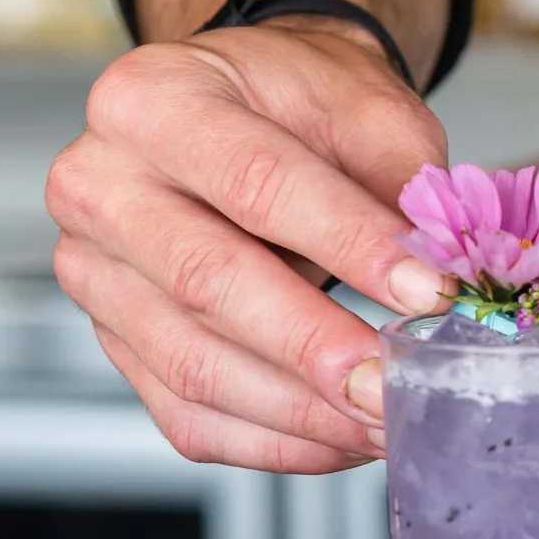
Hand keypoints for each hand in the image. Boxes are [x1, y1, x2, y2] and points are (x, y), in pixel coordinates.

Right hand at [47, 21, 453, 471]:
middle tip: (398, 383)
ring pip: (194, 365)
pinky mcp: (113, 338)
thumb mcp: (364, 102)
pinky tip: (341, 437)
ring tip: (386, 419)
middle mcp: (99, 183)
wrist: (252, 109)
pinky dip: (272, 441)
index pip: (257, 182)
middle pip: (210, 283)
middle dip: (316, 347)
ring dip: (302, 410)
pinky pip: (186, 413)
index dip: (348, 244)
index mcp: (153, 97)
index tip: (428, 292)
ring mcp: (94, 270)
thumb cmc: (301, 100)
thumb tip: (444, 271)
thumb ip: (402, 179)